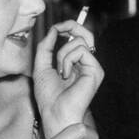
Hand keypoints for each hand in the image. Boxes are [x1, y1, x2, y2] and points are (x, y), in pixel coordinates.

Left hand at [32, 20, 102, 137]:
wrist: (54, 113)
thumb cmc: (48, 96)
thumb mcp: (41, 66)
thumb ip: (46, 47)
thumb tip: (53, 29)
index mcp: (76, 63)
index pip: (77, 37)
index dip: (68, 27)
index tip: (55, 29)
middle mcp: (86, 64)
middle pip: (86, 33)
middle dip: (71, 25)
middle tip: (58, 28)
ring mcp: (93, 67)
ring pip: (79, 41)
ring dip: (63, 54)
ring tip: (60, 71)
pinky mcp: (96, 71)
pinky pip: (81, 51)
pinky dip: (68, 60)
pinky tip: (65, 74)